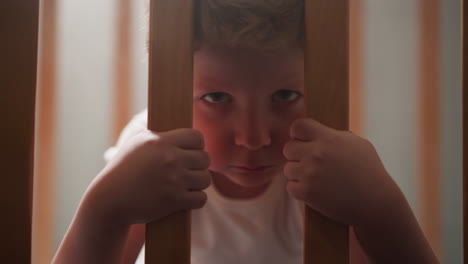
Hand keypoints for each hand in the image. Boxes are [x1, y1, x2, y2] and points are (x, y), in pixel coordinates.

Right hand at [88, 128, 211, 225]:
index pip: (197, 137)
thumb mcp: (138, 142)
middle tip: (190, 170)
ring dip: (198, 183)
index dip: (197, 145)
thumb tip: (179, 127)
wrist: (110, 199)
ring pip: (205, 178)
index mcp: (161, 141)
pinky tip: (186, 198)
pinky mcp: (174, 200)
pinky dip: (195, 200)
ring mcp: (174, 180)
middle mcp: (170, 158)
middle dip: (199, 165)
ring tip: (188, 184)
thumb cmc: (123, 170)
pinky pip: (201, 198)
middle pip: (205, 158)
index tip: (191, 152)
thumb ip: (160, 135)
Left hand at [283, 118, 400, 225]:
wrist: (376, 203)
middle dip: (297, 155)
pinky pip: (290, 187)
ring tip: (314, 178)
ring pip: (288, 168)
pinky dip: (299, 190)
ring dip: (298, 174)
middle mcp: (317, 154)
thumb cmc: (370, 172)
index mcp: (329, 139)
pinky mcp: (307, 193)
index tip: (304, 141)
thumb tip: (318, 131)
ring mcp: (310, 174)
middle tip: (309, 163)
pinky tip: (313, 190)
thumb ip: (335, 135)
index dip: (299, 134)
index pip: (298, 126)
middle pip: (288, 148)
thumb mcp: (358, 144)